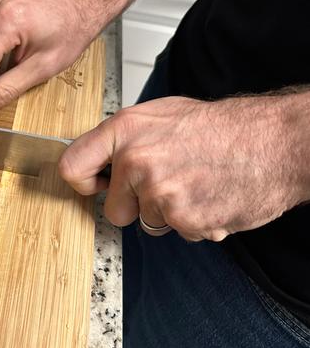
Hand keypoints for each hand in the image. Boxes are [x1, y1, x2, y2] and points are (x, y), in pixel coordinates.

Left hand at [58, 95, 305, 241]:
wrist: (275, 143)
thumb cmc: (223, 127)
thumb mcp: (162, 115)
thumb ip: (126, 139)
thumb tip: (101, 159)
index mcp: (125, 130)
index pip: (72, 166)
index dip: (84, 183)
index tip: (97, 186)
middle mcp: (136, 161)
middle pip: (113, 210)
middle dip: (137, 206)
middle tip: (167, 185)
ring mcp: (158, 192)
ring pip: (148, 222)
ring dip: (169, 213)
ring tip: (196, 184)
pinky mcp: (182, 219)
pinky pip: (178, 232)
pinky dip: (194, 222)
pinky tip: (210, 197)